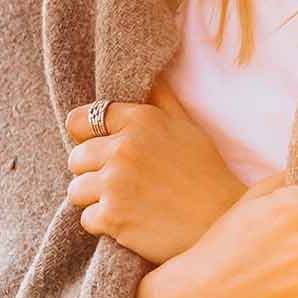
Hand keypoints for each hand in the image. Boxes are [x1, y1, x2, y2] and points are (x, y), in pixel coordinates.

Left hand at [64, 77, 245, 262]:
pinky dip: (104, 224)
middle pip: (76, 158)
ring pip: (76, 190)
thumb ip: (162, 99)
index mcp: (140, 121)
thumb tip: (151, 73)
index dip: (86, 136)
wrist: (221, 223)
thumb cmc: (206, 174)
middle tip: (121, 183)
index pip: (80, 120)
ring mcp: (115, 183)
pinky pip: (86, 219)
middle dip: (92, 171)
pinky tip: (130, 222)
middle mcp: (124, 148)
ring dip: (96, 199)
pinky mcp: (112, 217)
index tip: (100, 150)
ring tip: (126, 203)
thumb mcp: (188, 128)